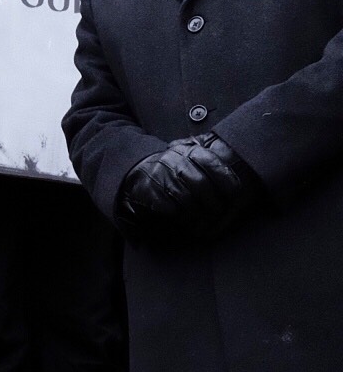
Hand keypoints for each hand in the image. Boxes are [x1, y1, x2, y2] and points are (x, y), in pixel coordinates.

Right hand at [116, 133, 261, 241]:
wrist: (134, 176)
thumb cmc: (170, 169)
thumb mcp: (188, 154)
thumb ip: (207, 153)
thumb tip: (235, 158)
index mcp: (186, 151)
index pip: (211, 162)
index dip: (227, 178)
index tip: (238, 192)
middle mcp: (173, 161)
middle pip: (201, 184)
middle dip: (214, 203)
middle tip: (220, 213)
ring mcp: (160, 177)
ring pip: (187, 199)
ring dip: (199, 213)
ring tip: (205, 220)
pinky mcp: (150, 194)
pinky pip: (173, 209)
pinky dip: (184, 218)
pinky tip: (188, 220)